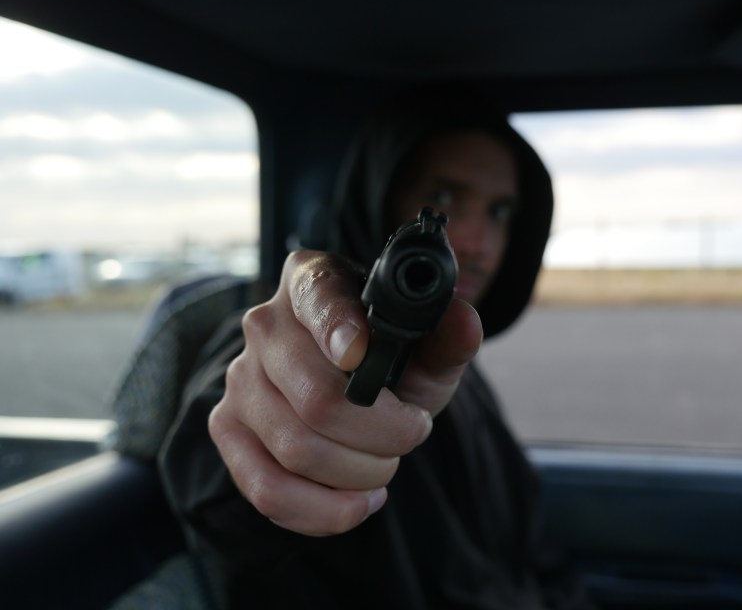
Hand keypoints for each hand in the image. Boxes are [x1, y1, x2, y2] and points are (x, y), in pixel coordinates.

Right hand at [208, 249, 482, 535]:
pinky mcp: (227, 429)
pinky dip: (323, 511)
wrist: (353, 391)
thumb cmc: (390, 361)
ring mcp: (239, 378)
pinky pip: (267, 490)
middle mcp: (265, 324)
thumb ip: (448, 337)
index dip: (338, 327)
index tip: (361, 355)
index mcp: (314, 280)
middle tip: (413, 433)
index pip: (318, 297)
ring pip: (296, 450)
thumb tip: (465, 322)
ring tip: (385, 465)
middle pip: (317, 398)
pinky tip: (359, 502)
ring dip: (360, 474)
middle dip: (383, 434)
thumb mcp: (426, 347)